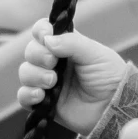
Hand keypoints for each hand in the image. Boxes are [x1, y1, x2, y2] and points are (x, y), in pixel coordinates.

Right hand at [16, 20, 131, 133]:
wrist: (114, 107)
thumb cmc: (110, 77)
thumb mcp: (95, 54)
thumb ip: (72, 43)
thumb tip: (47, 39)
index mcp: (65, 46)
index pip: (42, 31)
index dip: (40, 31)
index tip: (45, 36)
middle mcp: (53, 62)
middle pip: (30, 51)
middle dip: (38, 55)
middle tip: (52, 63)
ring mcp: (47, 82)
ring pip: (25, 72)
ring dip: (34, 75)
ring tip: (52, 82)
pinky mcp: (44, 103)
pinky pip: (23, 96)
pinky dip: (28, 94)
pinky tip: (41, 96)